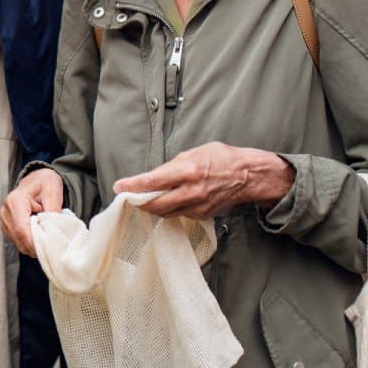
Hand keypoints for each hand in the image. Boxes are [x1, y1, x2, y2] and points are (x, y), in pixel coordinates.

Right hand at [0, 168, 64, 255]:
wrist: (37, 180)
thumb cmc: (45, 183)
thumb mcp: (53, 192)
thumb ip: (53, 211)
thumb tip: (52, 232)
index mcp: (15, 200)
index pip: (21, 230)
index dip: (35, 242)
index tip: (50, 246)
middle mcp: (5, 211)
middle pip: (19, 239)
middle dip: (37, 246)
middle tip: (53, 243)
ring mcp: (4, 220)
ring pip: (19, 243)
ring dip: (34, 245)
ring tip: (46, 235)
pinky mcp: (7, 227)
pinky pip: (19, 242)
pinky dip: (30, 243)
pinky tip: (40, 235)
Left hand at [112, 143, 295, 219]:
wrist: (248, 176)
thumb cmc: (222, 158)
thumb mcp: (194, 152)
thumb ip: (173, 166)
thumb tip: (154, 176)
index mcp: (188, 171)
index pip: (153, 181)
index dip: (133, 186)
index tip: (119, 187)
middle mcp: (191, 191)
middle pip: (156, 204)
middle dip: (139, 202)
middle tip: (128, 197)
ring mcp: (198, 206)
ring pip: (166, 212)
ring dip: (152, 207)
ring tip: (143, 199)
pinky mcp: (203, 215)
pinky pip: (180, 214)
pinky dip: (169, 209)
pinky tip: (166, 202)